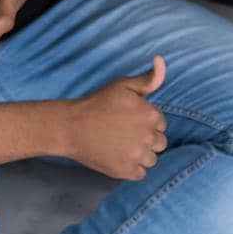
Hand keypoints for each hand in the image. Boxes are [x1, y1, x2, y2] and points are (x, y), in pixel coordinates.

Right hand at [65, 57, 168, 179]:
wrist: (71, 126)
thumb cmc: (97, 103)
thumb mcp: (122, 85)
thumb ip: (148, 78)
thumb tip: (161, 60)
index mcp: (151, 115)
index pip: (161, 124)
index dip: (145, 121)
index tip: (129, 120)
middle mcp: (149, 137)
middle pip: (160, 143)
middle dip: (146, 138)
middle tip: (124, 133)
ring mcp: (138, 156)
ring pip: (151, 159)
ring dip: (140, 154)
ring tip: (120, 144)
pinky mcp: (127, 171)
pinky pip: (140, 173)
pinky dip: (131, 167)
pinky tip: (117, 156)